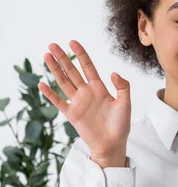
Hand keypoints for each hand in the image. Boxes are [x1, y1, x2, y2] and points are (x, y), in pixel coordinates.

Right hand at [38, 40, 130, 157]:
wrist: (112, 145)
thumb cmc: (120, 125)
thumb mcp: (125, 103)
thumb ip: (122, 87)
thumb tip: (114, 73)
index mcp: (99, 88)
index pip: (88, 67)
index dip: (80, 54)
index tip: (73, 42)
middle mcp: (86, 92)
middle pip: (72, 71)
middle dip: (62, 58)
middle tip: (52, 45)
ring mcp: (78, 102)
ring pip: (63, 82)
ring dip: (54, 70)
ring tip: (46, 56)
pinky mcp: (71, 114)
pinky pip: (58, 102)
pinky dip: (50, 94)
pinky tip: (42, 84)